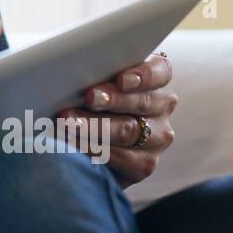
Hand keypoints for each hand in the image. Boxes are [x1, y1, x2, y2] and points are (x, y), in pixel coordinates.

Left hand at [56, 52, 176, 188]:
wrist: (93, 137)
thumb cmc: (92, 95)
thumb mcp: (98, 79)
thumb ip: (97, 73)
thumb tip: (72, 70)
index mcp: (156, 79)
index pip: (159, 72)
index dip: (142, 76)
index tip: (122, 79)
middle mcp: (162, 106)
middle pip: (142, 102)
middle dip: (113, 100)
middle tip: (89, 98)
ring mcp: (158, 137)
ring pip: (128, 131)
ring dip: (96, 127)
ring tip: (70, 123)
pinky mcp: (145, 163)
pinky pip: (122, 158)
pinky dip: (94, 149)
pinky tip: (75, 142)